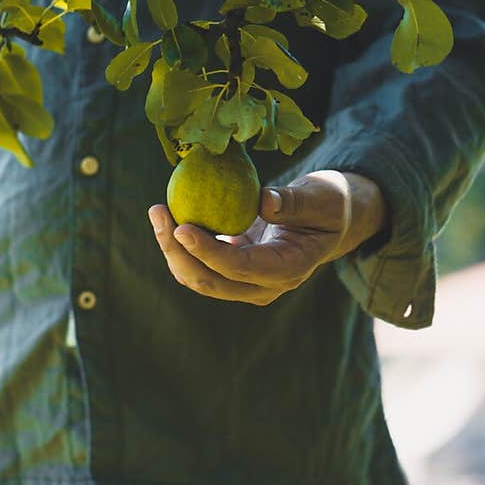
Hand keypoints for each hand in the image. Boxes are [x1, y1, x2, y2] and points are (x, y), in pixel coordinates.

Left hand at [148, 169, 388, 306]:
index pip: (240, 268)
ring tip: (157, 212)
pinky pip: (199, 267)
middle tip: (158, 212)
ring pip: (198, 278)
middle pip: (210, 281)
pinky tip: (168, 218)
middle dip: (177, 251)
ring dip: (172, 250)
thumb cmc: (327, 205)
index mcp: (288, 269)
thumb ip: (294, 202)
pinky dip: (180, 247)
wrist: (327, 223)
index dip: (208, 252)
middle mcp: (264, 286)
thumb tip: (262, 202)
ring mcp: (246, 285)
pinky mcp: (232, 275)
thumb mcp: (320, 198)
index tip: (181, 227)